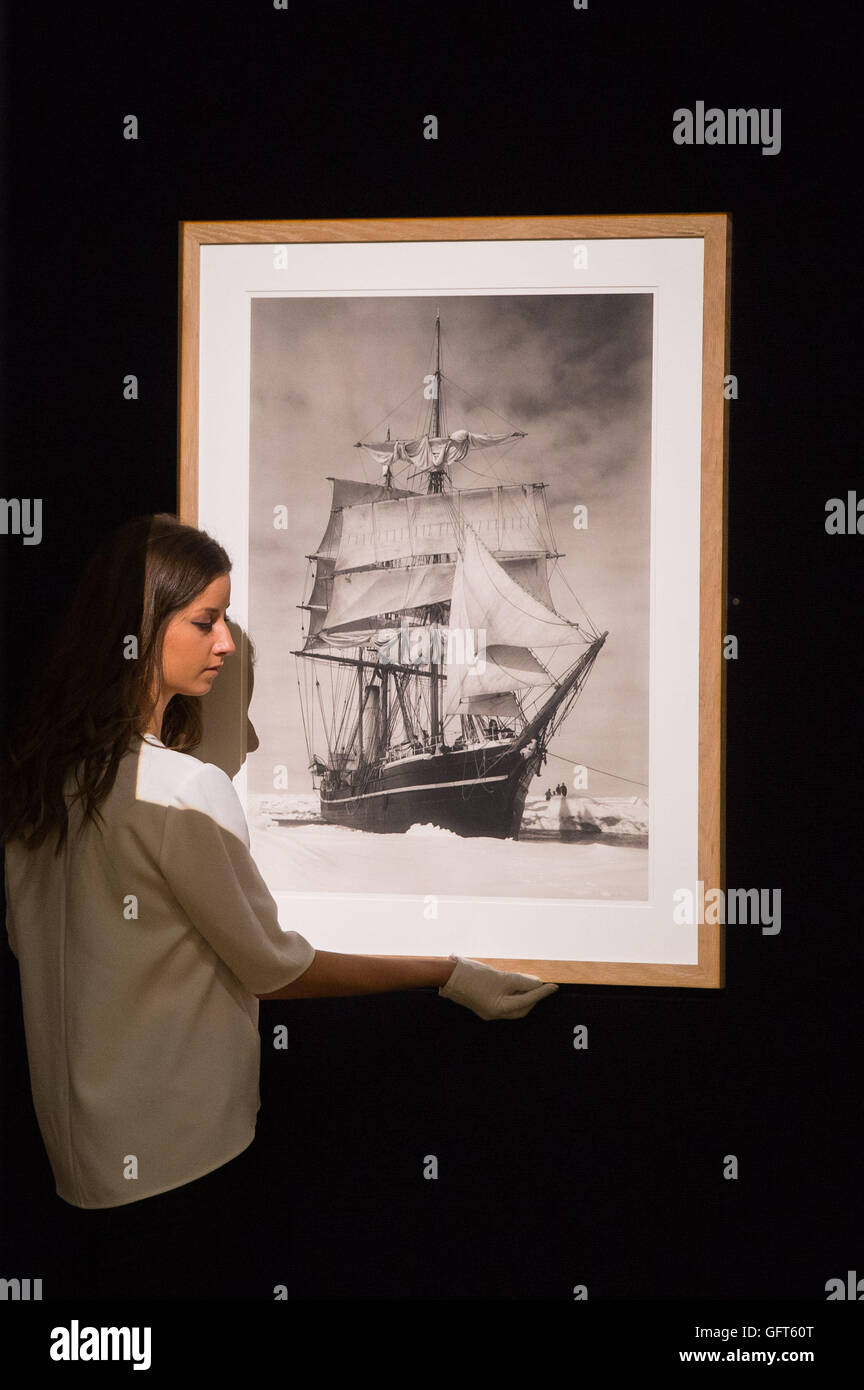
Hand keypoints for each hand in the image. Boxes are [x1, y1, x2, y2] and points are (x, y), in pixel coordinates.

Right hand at [438, 955, 557, 1019]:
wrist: (448, 976)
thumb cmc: (473, 974)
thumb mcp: (500, 976)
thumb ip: (520, 981)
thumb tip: (537, 984)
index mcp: (498, 1009)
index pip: (526, 1000)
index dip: (541, 992)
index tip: (553, 986)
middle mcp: (494, 1014)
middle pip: (522, 1008)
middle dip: (533, 997)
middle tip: (541, 984)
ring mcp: (489, 1012)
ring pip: (514, 1006)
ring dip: (523, 995)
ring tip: (529, 983)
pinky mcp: (484, 1006)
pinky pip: (504, 1003)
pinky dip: (513, 995)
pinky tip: (515, 985)